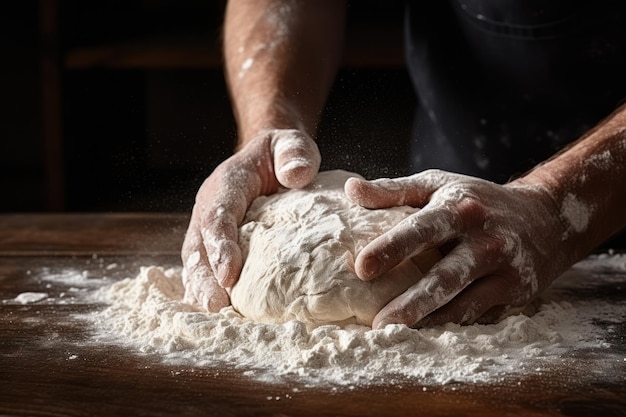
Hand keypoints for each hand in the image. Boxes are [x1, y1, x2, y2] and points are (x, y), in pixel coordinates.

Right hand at [181, 129, 320, 310]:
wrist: (270, 157)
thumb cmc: (282, 154)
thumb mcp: (291, 145)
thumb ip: (295, 154)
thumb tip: (298, 175)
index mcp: (227, 184)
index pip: (219, 215)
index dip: (221, 245)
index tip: (230, 274)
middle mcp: (211, 207)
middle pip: (199, 245)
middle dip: (204, 277)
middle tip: (215, 306)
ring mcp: (209, 227)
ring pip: (197, 260)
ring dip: (203, 288)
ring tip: (215, 315)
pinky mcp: (216, 244)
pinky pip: (206, 267)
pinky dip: (208, 288)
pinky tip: (219, 313)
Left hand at [344, 169, 568, 328]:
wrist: (546, 218)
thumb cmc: (477, 200)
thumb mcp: (438, 184)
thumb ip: (394, 190)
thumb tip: (351, 190)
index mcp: (460, 209)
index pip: (422, 229)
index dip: (392, 247)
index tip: (362, 268)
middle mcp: (485, 240)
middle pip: (445, 277)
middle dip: (411, 303)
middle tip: (378, 323)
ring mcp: (503, 270)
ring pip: (463, 305)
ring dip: (429, 323)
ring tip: (395, 337)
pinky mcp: (515, 293)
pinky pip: (479, 315)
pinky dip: (452, 326)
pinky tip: (426, 336)